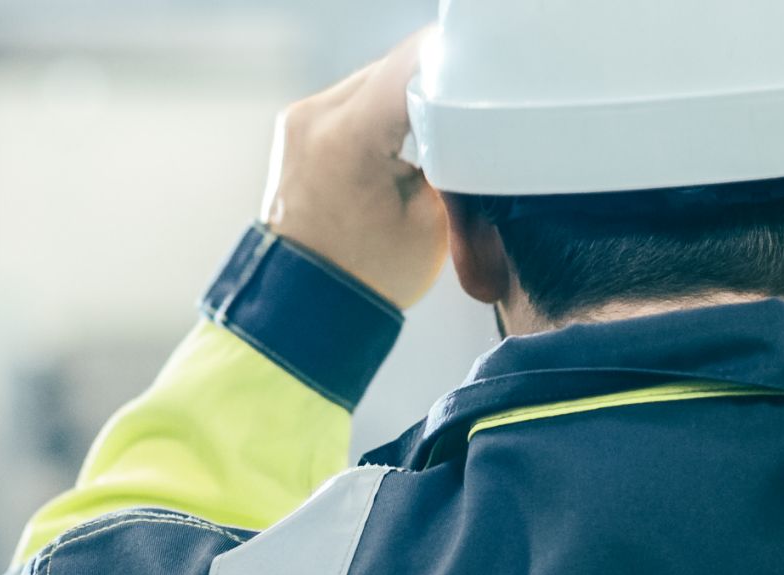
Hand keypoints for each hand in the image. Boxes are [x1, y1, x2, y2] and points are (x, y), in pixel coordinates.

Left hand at [259, 30, 446, 309]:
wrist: (307, 303)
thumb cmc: (365, 276)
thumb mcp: (432, 219)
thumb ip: (450, 158)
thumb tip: (461, 123)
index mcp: (348, 135)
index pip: (411, 65)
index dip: (456, 62)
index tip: (485, 74)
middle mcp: (315, 117)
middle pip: (391, 69)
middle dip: (432, 87)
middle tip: (466, 117)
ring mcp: (301, 121)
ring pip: (372, 83)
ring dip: (405, 102)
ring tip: (431, 140)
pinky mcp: (298, 131)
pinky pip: (351, 104)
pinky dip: (381, 116)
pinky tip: (402, 145)